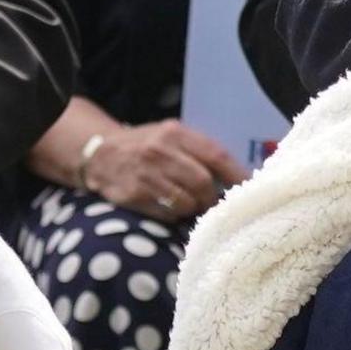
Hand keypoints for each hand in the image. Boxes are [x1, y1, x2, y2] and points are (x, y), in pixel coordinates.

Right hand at [84, 122, 247, 221]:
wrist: (102, 155)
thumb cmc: (146, 146)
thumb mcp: (171, 135)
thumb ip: (199, 150)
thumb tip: (237, 176)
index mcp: (175, 133)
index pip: (216, 155)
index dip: (236, 175)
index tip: (249, 189)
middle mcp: (160, 152)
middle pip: (203, 183)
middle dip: (212, 198)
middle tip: (213, 203)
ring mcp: (145, 175)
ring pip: (186, 202)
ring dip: (194, 209)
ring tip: (192, 205)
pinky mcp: (134, 196)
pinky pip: (167, 214)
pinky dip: (175, 216)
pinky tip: (171, 208)